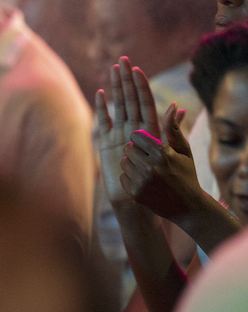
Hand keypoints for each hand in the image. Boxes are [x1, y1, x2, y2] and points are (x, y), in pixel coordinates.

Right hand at [95, 57, 159, 203]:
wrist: (137, 201)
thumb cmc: (156, 182)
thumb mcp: (168, 153)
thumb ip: (170, 129)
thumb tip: (176, 106)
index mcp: (150, 130)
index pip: (144, 102)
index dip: (140, 85)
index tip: (136, 69)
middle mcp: (135, 128)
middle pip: (130, 99)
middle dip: (127, 79)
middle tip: (123, 60)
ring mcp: (120, 134)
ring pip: (118, 106)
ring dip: (116, 88)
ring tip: (114, 70)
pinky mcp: (107, 143)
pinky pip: (104, 121)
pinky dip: (103, 107)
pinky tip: (101, 93)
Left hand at [120, 102, 204, 221]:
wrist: (187, 207)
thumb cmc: (186, 174)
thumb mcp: (183, 150)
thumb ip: (173, 128)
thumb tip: (172, 105)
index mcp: (162, 153)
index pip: (136, 136)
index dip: (141, 140)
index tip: (148, 146)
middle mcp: (150, 166)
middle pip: (127, 148)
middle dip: (135, 151)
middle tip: (147, 159)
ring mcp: (141, 181)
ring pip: (124, 162)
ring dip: (132, 164)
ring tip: (147, 171)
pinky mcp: (135, 193)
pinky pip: (123, 177)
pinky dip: (130, 178)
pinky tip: (144, 182)